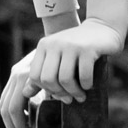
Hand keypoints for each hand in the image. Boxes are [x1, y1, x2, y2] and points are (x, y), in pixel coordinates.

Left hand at [0, 18, 123, 127]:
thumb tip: (25, 93)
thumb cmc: (78, 48)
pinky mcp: (88, 49)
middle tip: (70, 98)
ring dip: (74, 92)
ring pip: (65, 79)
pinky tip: (89, 86)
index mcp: (44, 45)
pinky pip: (83, 76)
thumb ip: (42, 73)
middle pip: (48, 79)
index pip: (35, 76)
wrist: (102, 29)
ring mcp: (71, 45)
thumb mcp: (57, 56)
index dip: (46, 89)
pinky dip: (86, 85)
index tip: (58, 94)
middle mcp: (55, 43)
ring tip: (80, 96)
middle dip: (59, 93)